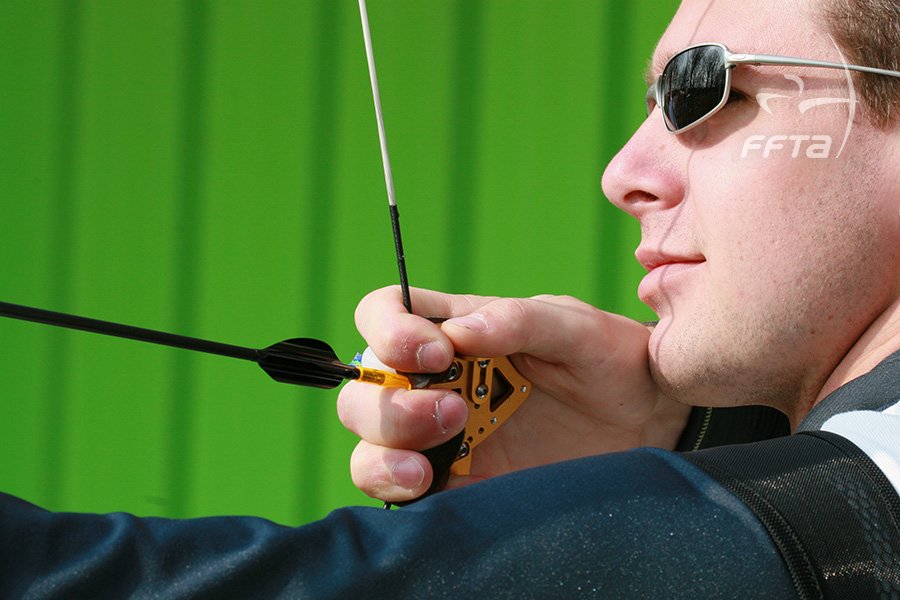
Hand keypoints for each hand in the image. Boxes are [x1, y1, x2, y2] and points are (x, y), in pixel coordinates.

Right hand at [337, 286, 690, 502]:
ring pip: (368, 441)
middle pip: (365, 384)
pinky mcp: (454, 480)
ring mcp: (440, 434)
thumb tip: (459, 331)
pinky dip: (395, 490)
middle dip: (386, 402)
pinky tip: (428, 487)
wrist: (649, 426)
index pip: (386, 313)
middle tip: (451, 412)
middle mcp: (437, 380)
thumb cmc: (610, 360)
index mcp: (456, 329)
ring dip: (381, 450)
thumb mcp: (577, 328)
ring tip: (425, 467)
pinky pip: (398, 489)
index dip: (389, 330)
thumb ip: (521, 320)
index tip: (435, 353)